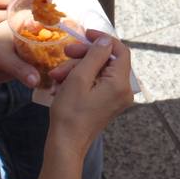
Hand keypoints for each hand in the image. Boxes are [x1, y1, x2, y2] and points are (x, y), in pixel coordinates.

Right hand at [48, 30, 133, 150]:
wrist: (66, 144)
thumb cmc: (70, 112)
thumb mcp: (80, 78)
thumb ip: (95, 56)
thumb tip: (105, 41)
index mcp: (120, 83)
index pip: (120, 51)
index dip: (103, 39)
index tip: (85, 34)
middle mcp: (123, 91)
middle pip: (106, 61)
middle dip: (83, 57)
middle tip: (64, 54)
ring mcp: (116, 98)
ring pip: (97, 71)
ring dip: (76, 69)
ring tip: (56, 76)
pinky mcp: (107, 104)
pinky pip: (95, 83)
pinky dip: (79, 80)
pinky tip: (61, 85)